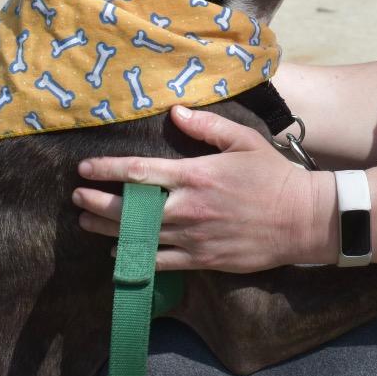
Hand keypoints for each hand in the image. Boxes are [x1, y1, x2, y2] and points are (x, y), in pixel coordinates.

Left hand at [73, 105, 336, 271]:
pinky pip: (157, 263)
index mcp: (195, 175)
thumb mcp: (243, 141)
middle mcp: (187, 208)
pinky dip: (133, 259)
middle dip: (97, 202)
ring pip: (137, 238)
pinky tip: (120, 252)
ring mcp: (193, 238)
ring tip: (87, 221)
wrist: (299, 219)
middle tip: (77, 196)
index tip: (84, 168)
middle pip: (129, 209)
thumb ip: (207, 126)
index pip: (139, 172)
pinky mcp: (201, 260)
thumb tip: (176, 112)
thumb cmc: (272, 175)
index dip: (107, 170)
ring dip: (107, 229)